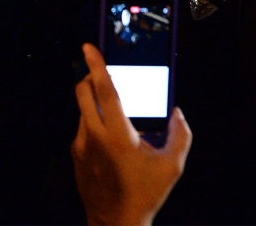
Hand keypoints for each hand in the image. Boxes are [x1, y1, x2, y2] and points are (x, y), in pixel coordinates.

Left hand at [72, 44, 190, 225]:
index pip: (104, 90)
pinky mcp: (75, 155)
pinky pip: (82, 128)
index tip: (88, 47)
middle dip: (90, 76)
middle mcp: (94, 136)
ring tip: (115, 113)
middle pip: (82, 92)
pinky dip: (93, 122)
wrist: (116, 223)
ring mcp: (80, 145)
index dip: (97, 65)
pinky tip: (111, 137)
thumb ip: (180, 135)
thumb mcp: (172, 166)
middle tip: (104, 75)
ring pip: (82, 110)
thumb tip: (176, 113)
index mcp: (117, 134)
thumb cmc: (145, 194)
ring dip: (94, 103)